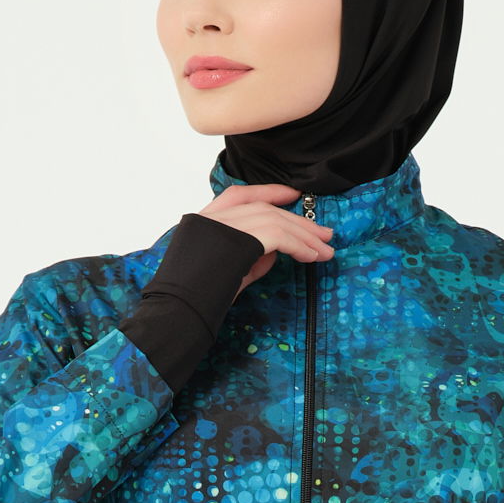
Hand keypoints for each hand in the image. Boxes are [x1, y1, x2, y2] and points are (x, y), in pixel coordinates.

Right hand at [197, 184, 334, 296]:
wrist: (178, 310)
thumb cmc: (196, 298)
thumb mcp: (227, 274)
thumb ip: (250, 260)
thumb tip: (275, 253)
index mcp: (204, 221)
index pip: (239, 195)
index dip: (269, 192)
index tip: (293, 195)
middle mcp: (213, 217)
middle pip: (264, 208)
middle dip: (298, 221)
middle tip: (323, 234)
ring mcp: (223, 225)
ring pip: (274, 220)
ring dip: (304, 236)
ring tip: (325, 249)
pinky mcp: (238, 239)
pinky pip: (278, 236)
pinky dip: (298, 246)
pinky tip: (310, 256)